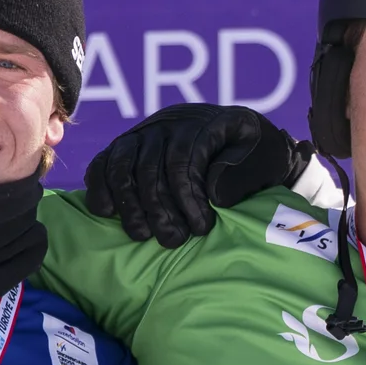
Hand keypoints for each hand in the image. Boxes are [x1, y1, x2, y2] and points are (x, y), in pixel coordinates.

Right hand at [81, 104, 309, 245]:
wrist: (246, 142)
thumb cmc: (258, 155)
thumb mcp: (266, 159)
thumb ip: (244, 173)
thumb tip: (214, 194)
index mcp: (205, 123)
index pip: (182, 160)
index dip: (187, 198)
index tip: (201, 228)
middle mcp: (169, 124)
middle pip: (149, 168)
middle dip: (159, 209)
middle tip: (173, 241)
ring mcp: (144, 133)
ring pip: (122, 165)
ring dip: (128, 204)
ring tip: (142, 235)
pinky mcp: (127, 147)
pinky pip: (103, 162)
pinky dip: (99, 185)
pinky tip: (106, 211)